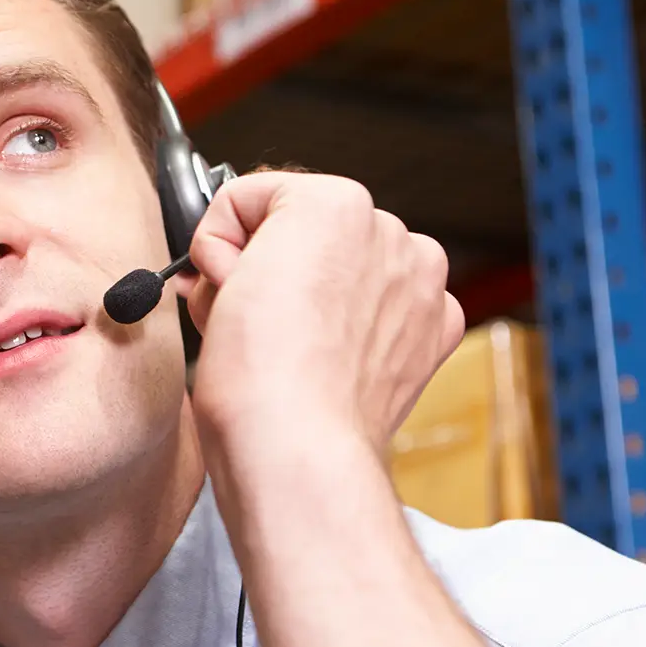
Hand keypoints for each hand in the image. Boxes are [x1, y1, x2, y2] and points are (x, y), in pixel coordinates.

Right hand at [174, 170, 463, 456]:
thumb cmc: (253, 375)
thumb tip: (235, 262)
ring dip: (317, 292)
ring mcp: (420, 282)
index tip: (217, 280)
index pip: (253, 199)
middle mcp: (390, 232)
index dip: (220, 242)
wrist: (297, 447)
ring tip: (287, 341)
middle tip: (246, 315)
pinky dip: (360, 323)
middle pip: (305, 232)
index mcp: (335, 202)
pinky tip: (330, 354)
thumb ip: (228, 242)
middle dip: (271, 265)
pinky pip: (386, 306)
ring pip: (348, 266)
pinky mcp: (435, 329)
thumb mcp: (210, 275)